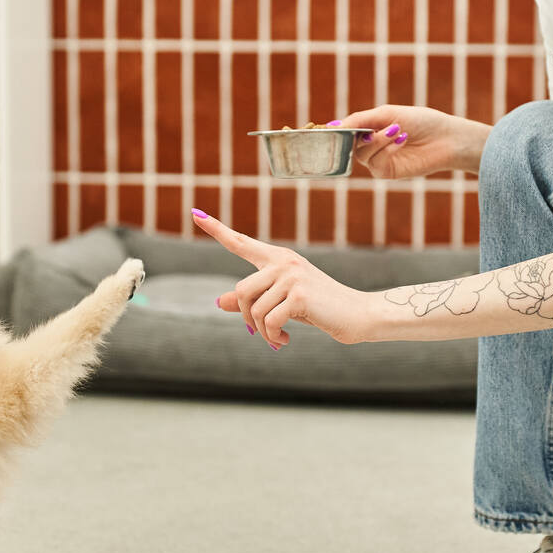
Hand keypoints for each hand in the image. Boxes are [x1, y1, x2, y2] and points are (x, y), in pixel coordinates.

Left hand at [190, 208, 375, 346]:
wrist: (356, 315)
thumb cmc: (320, 308)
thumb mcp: (282, 302)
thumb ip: (252, 299)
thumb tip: (218, 300)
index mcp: (278, 259)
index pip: (241, 242)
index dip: (216, 229)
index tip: (195, 213)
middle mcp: (283, 262)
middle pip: (240, 291)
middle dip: (246, 318)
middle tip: (261, 333)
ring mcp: (291, 276)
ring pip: (253, 310)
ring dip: (262, 331)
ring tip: (277, 337)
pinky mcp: (298, 295)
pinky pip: (268, 321)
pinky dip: (272, 336)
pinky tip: (285, 339)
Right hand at [325, 105, 486, 178]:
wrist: (447, 138)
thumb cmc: (422, 121)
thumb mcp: (388, 114)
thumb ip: (361, 119)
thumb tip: (334, 126)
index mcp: (371, 128)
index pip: (347, 131)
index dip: (338, 130)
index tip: (332, 128)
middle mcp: (372, 145)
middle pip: (348, 145)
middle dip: (356, 136)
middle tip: (368, 129)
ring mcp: (379, 159)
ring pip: (361, 153)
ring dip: (376, 140)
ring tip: (396, 130)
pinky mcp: (388, 172)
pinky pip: (374, 163)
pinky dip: (385, 150)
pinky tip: (401, 139)